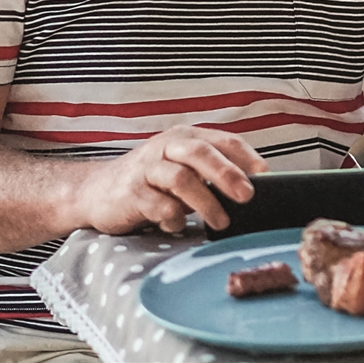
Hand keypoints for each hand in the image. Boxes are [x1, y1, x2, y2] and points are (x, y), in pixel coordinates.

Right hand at [73, 125, 267, 235]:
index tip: (267, 176)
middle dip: (227, 174)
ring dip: (205, 202)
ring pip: (181, 179)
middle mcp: (166, 147)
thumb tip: (251, 190)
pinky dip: (174, 217)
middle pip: (201, 153)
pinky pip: (158, 205)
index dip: (247, 157)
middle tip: (247, 196)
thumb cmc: (151, 181)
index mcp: (186, 137)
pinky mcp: (130, 193)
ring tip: (221, 222)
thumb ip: (209, 174)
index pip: (224, 141)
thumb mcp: (181, 167)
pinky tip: (178, 225)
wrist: (96, 191)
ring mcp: (146, 169)